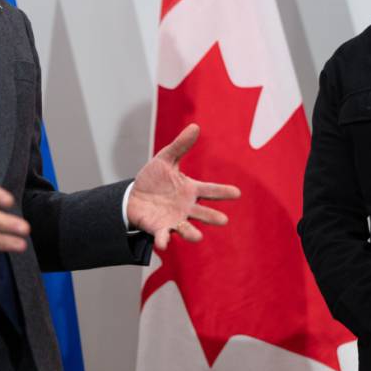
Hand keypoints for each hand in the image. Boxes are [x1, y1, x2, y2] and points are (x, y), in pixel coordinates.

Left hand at [126, 124, 239, 249]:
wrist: (134, 197)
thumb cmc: (154, 179)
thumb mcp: (165, 159)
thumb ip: (180, 146)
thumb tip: (195, 126)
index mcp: (190, 190)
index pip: (210, 191)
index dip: (223, 192)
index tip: (237, 193)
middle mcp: (186, 208)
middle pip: (202, 214)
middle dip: (212, 217)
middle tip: (223, 220)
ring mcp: (174, 220)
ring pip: (186, 228)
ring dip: (191, 233)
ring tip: (198, 237)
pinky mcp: (159, 229)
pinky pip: (162, 236)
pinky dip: (163, 241)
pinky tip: (162, 244)